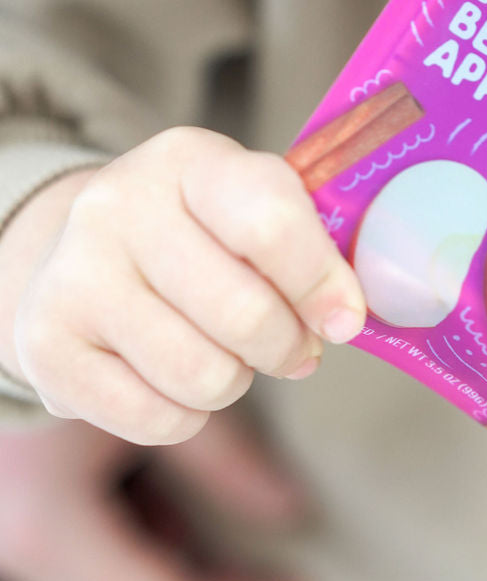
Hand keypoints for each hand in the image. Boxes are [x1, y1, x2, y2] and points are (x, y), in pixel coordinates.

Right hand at [0, 409, 314, 580]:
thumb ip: (225, 459)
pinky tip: (179, 522)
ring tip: (240, 558)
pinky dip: (143, 567)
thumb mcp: (154, 401)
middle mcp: (18, 558)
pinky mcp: (14, 541)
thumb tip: (292, 509)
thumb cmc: (75, 346)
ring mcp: (9, 556)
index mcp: (49, 527)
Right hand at [2, 127, 364, 444]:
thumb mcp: (247, 209)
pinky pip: (158, 419)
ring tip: (222, 356)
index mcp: (188, 161)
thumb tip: (344, 316)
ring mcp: (74, 277)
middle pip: (244, 314)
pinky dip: (186, 416)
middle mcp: (118, 208)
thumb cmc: (195, 238)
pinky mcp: (47, 348)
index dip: (320, 282)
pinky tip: (173, 381)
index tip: (344, 319)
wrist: (77, 257)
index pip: (268, 219)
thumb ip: (306, 249)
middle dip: (286, 347)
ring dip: (235, 382)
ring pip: (204, 376)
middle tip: (289, 347)